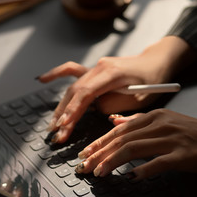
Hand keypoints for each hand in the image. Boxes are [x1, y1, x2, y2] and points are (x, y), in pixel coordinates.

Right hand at [37, 36, 195, 142]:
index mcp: (112, 73)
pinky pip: (71, 71)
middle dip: (65, 114)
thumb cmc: (152, 81)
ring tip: (53, 124)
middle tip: (56, 133)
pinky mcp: (93, 70)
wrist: (155, 62)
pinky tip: (41, 79)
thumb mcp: (139, 98)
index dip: (74, 109)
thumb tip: (95, 109)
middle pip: (76, 92)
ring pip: (73, 87)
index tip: (65, 125)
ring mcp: (94, 67)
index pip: (87, 93)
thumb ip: (114, 104)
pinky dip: (56, 75)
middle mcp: (99, 67)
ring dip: (61, 106)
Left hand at [75, 109, 196, 179]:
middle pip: (122, 139)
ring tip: (99, 172)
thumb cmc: (196, 134)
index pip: (119, 130)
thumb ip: (138, 121)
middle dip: (100, 153)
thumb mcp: (166, 121)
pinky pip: (158, 163)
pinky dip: (142, 171)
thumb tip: (114, 121)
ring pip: (134, 149)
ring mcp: (171, 139)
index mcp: (155, 116)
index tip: (85, 153)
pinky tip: (130, 178)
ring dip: (113, 162)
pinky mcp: (183, 156)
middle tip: (85, 166)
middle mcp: (161, 125)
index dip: (99, 142)